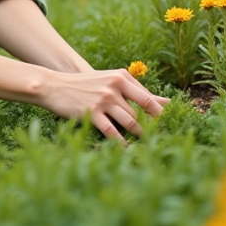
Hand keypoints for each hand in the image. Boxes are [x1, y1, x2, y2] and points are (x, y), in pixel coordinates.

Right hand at [37, 69, 168, 142]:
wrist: (55, 86)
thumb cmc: (87, 85)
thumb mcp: (111, 81)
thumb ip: (136, 91)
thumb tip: (167, 103)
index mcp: (121, 76)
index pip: (148, 97)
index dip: (161, 114)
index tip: (170, 125)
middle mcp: (114, 86)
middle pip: (141, 110)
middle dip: (153, 126)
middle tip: (161, 139)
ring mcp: (103, 99)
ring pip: (130, 121)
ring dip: (140, 135)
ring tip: (148, 145)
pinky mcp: (92, 112)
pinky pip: (112, 132)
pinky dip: (122, 142)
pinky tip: (128, 149)